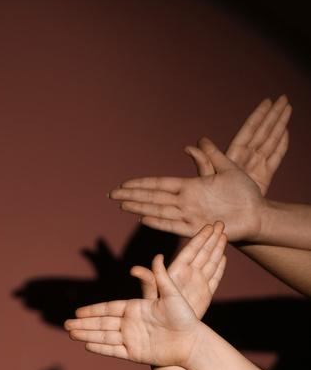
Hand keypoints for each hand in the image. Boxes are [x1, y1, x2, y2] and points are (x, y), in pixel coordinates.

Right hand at [64, 252, 200, 366]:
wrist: (192, 342)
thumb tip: (157, 256)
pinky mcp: (135, 353)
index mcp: (136, 308)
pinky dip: (101, 348)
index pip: (108, 308)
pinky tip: (87, 346)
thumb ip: (161, 278)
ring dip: (87, 335)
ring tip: (70, 334)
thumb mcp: (172, 295)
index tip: (78, 310)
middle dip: (83, 324)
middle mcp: (130, 323)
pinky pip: (114, 350)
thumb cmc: (185, 317)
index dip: (92, 310)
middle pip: (101, 323)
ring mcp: (131, 339)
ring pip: (104, 337)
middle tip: (66, 324)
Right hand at [108, 95, 290, 240]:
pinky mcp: (198, 228)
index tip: (123, 184)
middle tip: (111, 194)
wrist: (258, 213)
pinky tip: (144, 219)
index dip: (140, 184)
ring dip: (140, 208)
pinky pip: (175, 226)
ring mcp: (190, 215)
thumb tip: (199, 141)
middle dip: (132, 195)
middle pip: (153, 197)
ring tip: (122, 205)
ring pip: (159, 211)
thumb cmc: (245, 192)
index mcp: (190, 186)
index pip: (159, 184)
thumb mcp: (228, 168)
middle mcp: (186, 201)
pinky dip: (160, 223)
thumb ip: (211, 156)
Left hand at [132, 221, 226, 317]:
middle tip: (221, 223)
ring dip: (218, 249)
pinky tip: (224, 257)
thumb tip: (135, 269)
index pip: (191, 250)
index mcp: (176, 271)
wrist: (170, 331)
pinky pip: (215, 278)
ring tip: (224, 235)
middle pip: (203, 252)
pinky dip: (220, 268)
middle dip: (212, 238)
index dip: (199, 238)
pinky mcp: (205, 294)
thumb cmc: (155, 313)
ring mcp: (198, 284)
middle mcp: (188, 275)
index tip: (208, 225)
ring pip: (211, 262)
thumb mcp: (151, 295)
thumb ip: (148, 281)